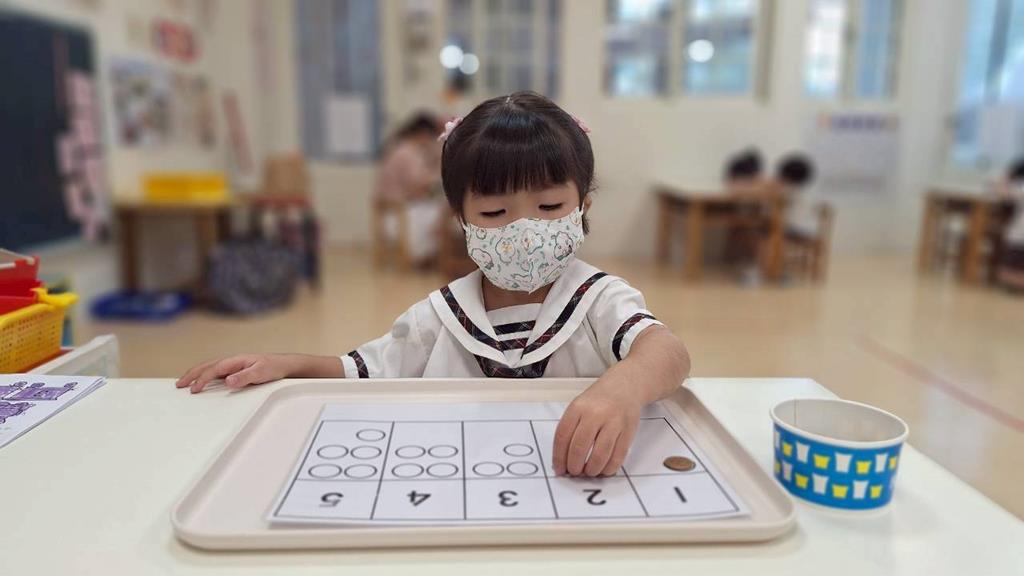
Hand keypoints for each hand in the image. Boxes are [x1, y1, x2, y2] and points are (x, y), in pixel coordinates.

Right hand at [175, 354, 291, 393]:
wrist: (284, 365)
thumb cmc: (273, 367)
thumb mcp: (261, 373)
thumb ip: (245, 377)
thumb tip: (228, 381)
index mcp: (236, 360)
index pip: (214, 369)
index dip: (203, 379)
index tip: (194, 389)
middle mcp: (232, 362)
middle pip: (207, 366)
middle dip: (192, 375)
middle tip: (178, 385)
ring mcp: (233, 366)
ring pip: (209, 368)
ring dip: (195, 374)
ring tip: (183, 382)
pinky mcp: (235, 371)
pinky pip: (215, 372)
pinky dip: (204, 376)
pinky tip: (201, 382)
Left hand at [552, 374, 641, 476]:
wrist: (624, 386)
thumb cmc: (598, 400)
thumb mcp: (578, 406)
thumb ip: (570, 429)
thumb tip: (562, 459)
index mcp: (578, 408)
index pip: (562, 437)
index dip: (558, 457)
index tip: (559, 468)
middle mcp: (595, 414)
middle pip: (579, 448)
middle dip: (574, 466)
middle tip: (574, 472)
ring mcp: (613, 422)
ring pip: (599, 455)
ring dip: (592, 470)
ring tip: (588, 472)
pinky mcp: (627, 431)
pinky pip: (617, 456)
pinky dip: (609, 468)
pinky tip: (603, 469)